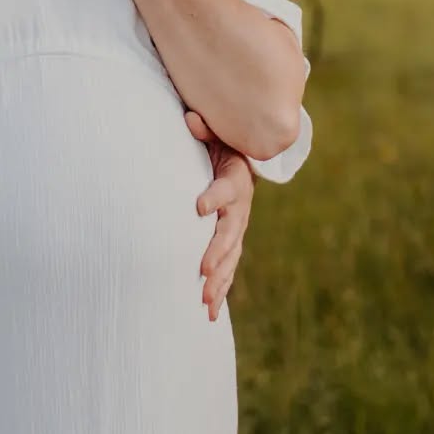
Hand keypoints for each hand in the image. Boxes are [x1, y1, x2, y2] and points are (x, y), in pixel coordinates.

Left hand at [186, 111, 254, 321]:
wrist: (242, 161)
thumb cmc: (222, 145)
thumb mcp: (217, 133)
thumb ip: (205, 128)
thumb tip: (190, 118)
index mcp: (236, 179)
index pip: (225, 189)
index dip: (213, 197)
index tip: (198, 207)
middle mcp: (239, 209)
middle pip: (230, 233)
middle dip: (217, 253)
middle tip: (203, 271)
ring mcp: (237, 229)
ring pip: (230, 258)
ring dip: (218, 281)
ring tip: (205, 302)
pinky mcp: (230, 243)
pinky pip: (227, 269)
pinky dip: (220, 292)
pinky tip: (209, 315)